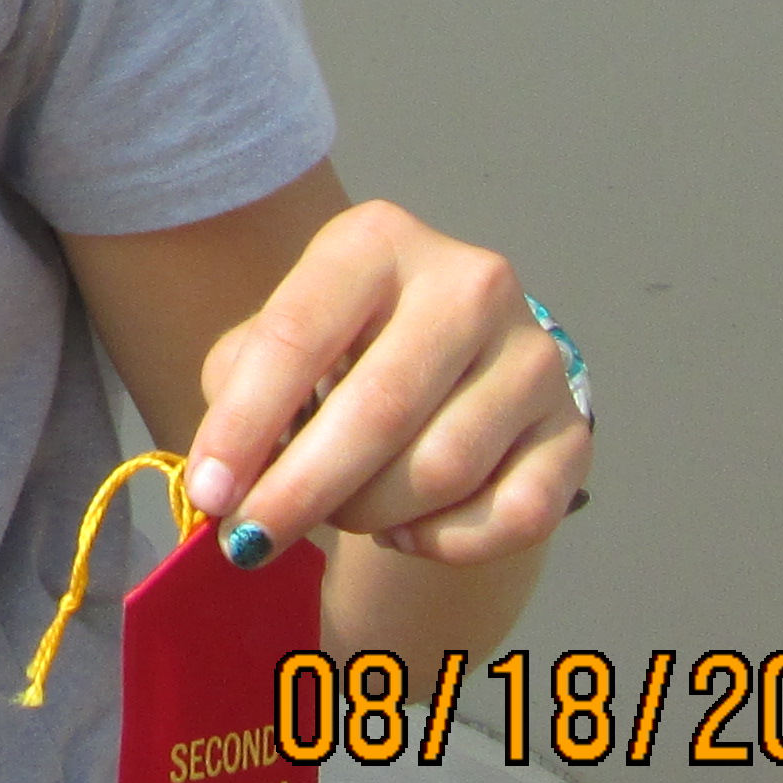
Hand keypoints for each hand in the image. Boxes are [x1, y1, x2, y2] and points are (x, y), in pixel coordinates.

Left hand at [174, 201, 586, 568]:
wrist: (446, 373)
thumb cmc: (339, 355)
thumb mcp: (275, 346)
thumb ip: (239, 392)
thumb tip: (230, 480)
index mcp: (378, 240)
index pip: (299, 334)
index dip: (245, 423)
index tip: (209, 495)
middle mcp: (470, 281)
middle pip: (379, 408)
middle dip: (303, 489)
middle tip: (254, 541)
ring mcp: (534, 354)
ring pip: (441, 470)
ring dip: (373, 515)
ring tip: (346, 510)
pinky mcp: (573, 428)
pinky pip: (511, 515)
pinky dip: (444, 542)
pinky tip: (410, 528)